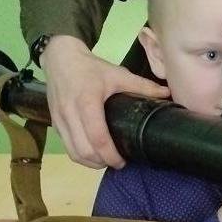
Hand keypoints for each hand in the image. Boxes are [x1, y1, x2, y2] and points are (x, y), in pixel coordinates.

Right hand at [41, 35, 169, 168]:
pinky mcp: (54, 123)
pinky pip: (67, 146)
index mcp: (87, 102)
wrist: (60, 58)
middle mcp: (70, 113)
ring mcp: (59, 119)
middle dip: (102, 162)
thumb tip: (167, 93)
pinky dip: (80, 155)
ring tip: (105, 160)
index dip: (111, 155)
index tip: (123, 161)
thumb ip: (142, 85)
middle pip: (84, 151)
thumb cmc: (91, 68)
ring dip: (90, 162)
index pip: (98, 138)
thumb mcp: (118, 74)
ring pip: (73, 153)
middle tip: (117, 162)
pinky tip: (92, 153)